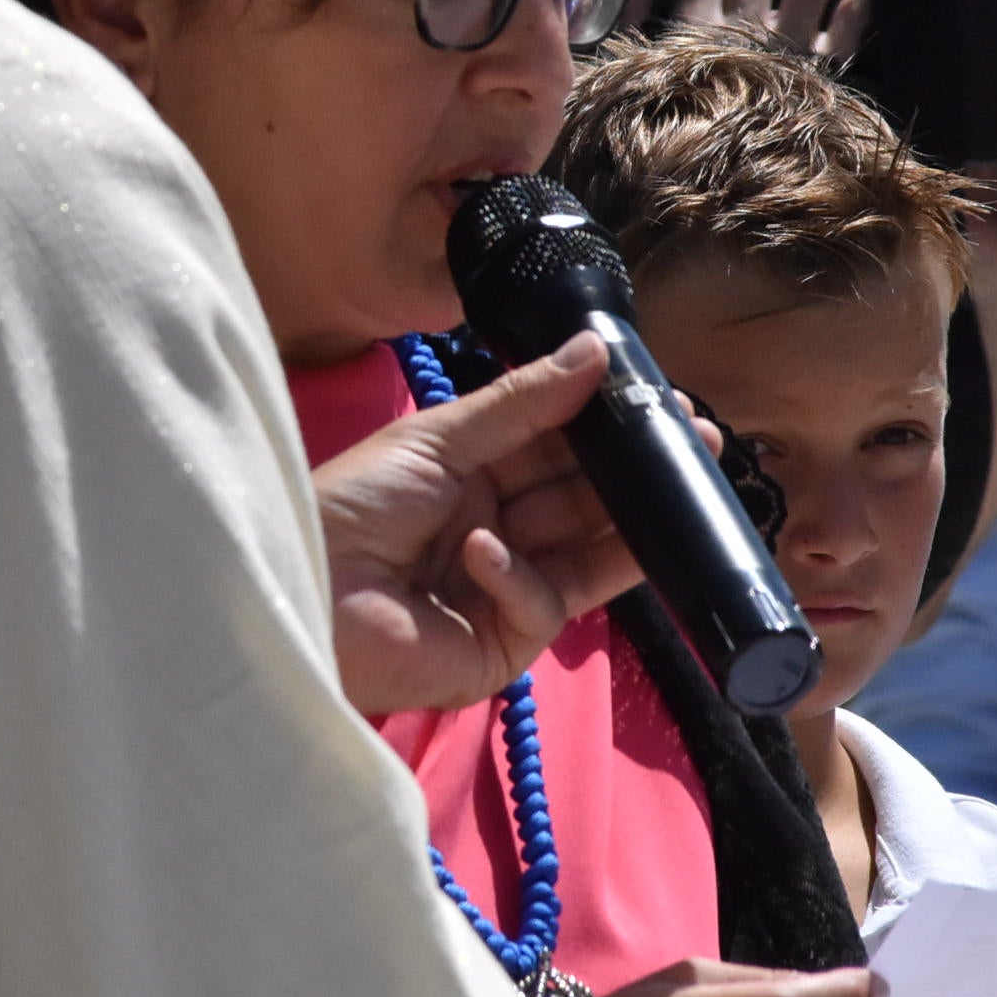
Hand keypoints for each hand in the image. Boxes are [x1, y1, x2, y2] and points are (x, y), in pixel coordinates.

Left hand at [315, 331, 706, 714]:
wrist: (300, 589)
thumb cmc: (351, 505)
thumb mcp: (436, 438)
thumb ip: (522, 401)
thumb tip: (596, 349)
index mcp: (475, 477)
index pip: (559, 451)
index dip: (609, 430)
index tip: (668, 408)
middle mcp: (497, 531)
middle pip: (580, 503)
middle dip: (634, 477)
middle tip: (696, 445)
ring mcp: (501, 591)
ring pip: (582, 559)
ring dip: (618, 527)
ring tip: (665, 494)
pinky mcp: (499, 648)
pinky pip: (537, 606)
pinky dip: (514, 576)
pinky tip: (481, 554)